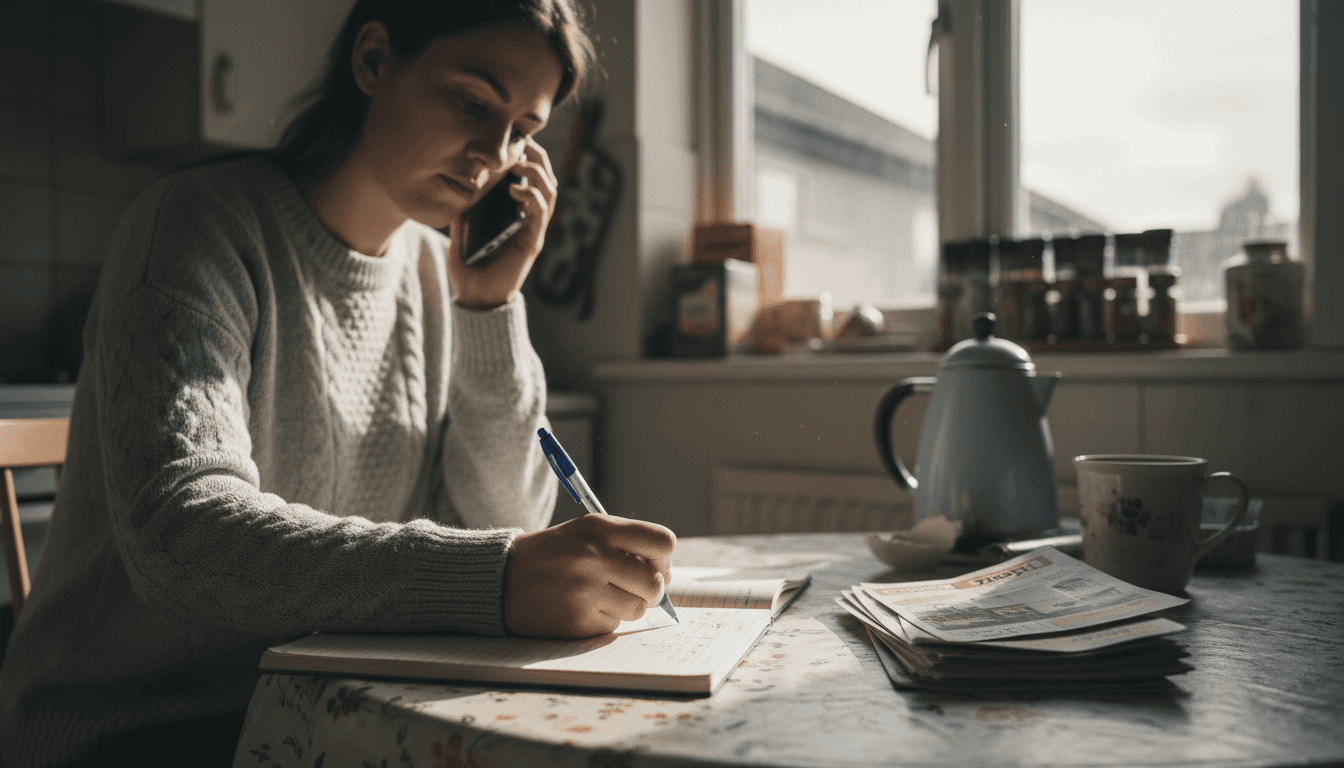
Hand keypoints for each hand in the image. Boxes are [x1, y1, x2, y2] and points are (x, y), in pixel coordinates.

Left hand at [448, 136, 558, 309]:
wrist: (476, 296)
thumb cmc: (470, 267)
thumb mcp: (461, 231)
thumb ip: (463, 211)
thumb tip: (455, 187)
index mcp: (517, 214)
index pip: (531, 179)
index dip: (530, 158)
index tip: (518, 140)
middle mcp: (530, 219)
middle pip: (546, 180)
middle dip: (538, 158)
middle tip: (525, 142)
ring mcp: (533, 230)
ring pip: (549, 193)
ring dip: (537, 173)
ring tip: (519, 162)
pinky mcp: (532, 241)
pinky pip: (539, 213)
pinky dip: (531, 197)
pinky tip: (515, 189)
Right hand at [503, 514, 676, 638]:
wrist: (502, 579)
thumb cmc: (554, 554)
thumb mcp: (586, 531)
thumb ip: (626, 543)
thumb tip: (665, 574)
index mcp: (600, 529)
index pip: (662, 542)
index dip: (664, 558)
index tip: (653, 564)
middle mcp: (595, 557)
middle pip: (656, 582)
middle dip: (651, 589)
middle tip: (636, 588)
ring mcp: (585, 592)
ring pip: (638, 608)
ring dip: (628, 606)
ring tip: (603, 596)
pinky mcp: (578, 622)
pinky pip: (614, 625)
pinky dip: (605, 619)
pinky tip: (583, 607)